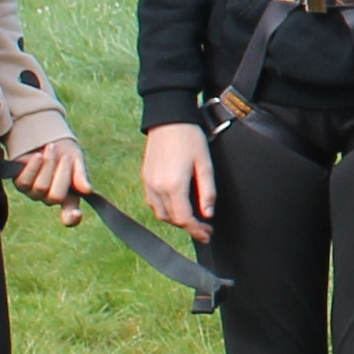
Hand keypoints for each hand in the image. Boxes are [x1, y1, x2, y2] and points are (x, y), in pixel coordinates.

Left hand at [15, 139, 90, 213]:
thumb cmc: (65, 150)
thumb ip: (81, 175)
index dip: (72, 218)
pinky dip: (33, 167)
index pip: (69, 217)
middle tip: (66, 157)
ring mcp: (34, 192)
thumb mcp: (77, 159)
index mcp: (68, 197)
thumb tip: (87, 190)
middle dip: (63, 174)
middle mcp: (50, 198)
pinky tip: (38, 156)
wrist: (45, 136)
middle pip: (56, 197)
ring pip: (40, 187)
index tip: (76, 214)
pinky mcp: (20, 183)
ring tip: (52, 148)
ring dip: (49, 165)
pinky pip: (24, 181)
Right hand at [140, 120, 214, 241]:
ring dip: (175, 220)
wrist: (168, 119)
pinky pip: (152, 202)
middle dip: (188, 227)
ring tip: (192, 218)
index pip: (184, 219)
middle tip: (204, 228)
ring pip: (160, 213)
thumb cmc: (190, 139)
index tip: (207, 235)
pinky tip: (177, 205)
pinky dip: (164, 210)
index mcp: (174, 186)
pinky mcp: (145, 177)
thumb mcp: (205, 164)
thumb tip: (208, 214)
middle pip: (171, 219)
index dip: (196, 230)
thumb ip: (207, 191)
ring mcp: (148, 183)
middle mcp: (157, 188)